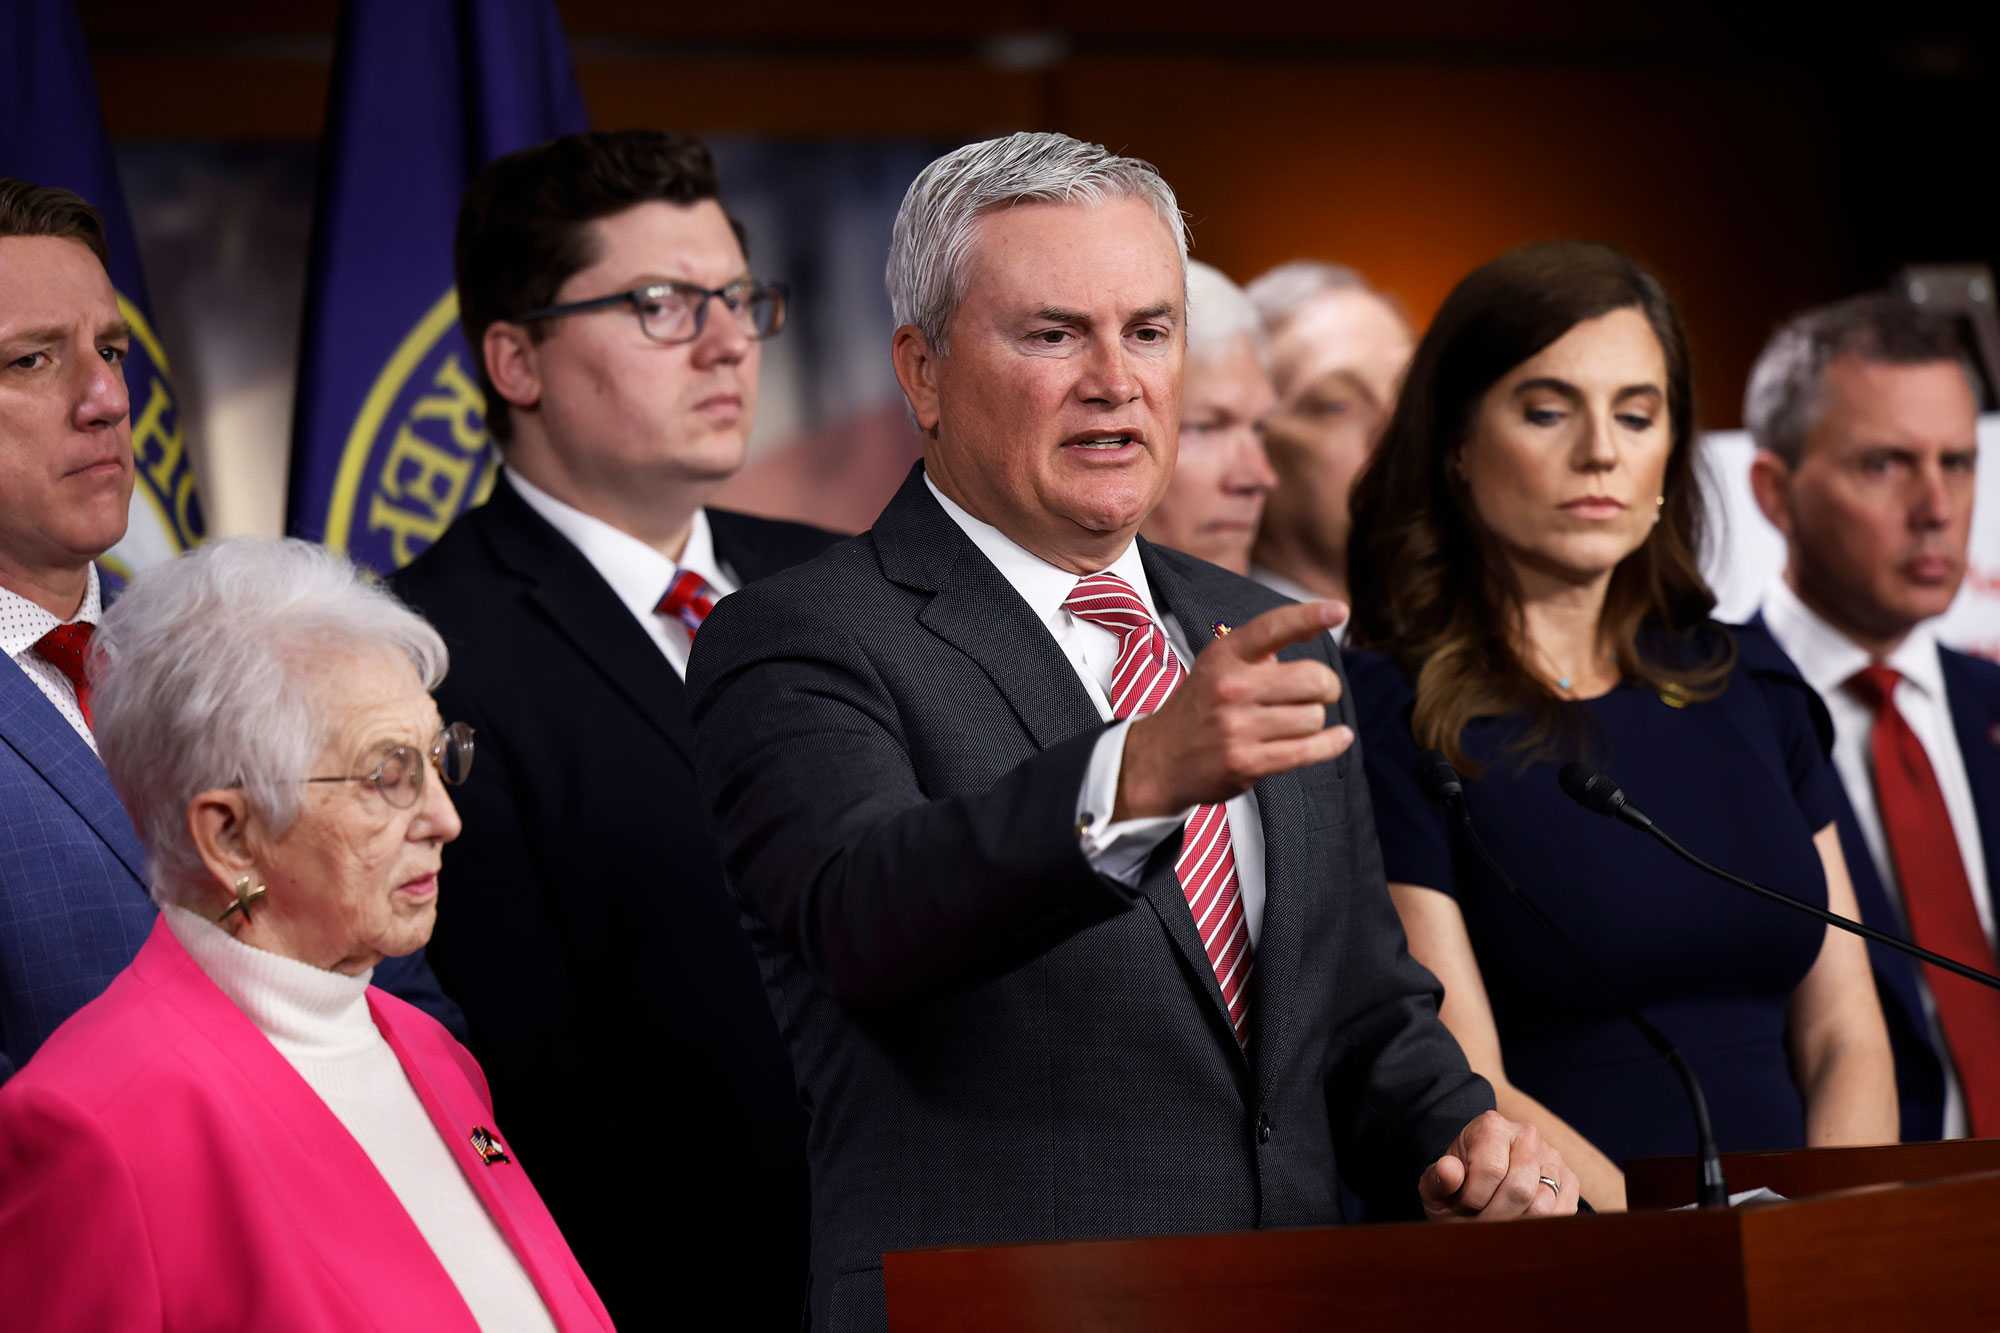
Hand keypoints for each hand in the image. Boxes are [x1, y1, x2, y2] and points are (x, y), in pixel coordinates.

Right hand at [1114, 600, 1350, 819]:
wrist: (1159, 760)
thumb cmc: (1201, 707)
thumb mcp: (1219, 665)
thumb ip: (1261, 648)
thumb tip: (1319, 620)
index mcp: (1224, 655)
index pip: (1273, 626)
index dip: (1310, 615)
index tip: (1340, 609)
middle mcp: (1230, 687)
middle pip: (1312, 678)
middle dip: (1327, 686)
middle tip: (1320, 692)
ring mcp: (1236, 727)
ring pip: (1313, 717)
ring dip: (1314, 721)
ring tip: (1293, 723)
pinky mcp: (1245, 763)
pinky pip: (1307, 750)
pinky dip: (1331, 744)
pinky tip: (1338, 737)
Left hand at [1419, 1110, 1579, 1220]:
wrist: (1478, 1187)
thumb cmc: (1456, 1188)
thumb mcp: (1435, 1187)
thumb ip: (1438, 1179)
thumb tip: (1449, 1169)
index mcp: (1491, 1126)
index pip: (1491, 1170)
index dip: (1474, 1198)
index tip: (1462, 1202)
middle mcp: (1527, 1134)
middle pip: (1520, 1189)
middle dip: (1495, 1215)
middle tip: (1480, 1218)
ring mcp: (1552, 1157)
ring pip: (1542, 1205)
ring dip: (1516, 1223)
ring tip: (1497, 1217)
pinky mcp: (1569, 1181)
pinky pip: (1562, 1214)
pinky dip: (1537, 1226)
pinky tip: (1518, 1218)